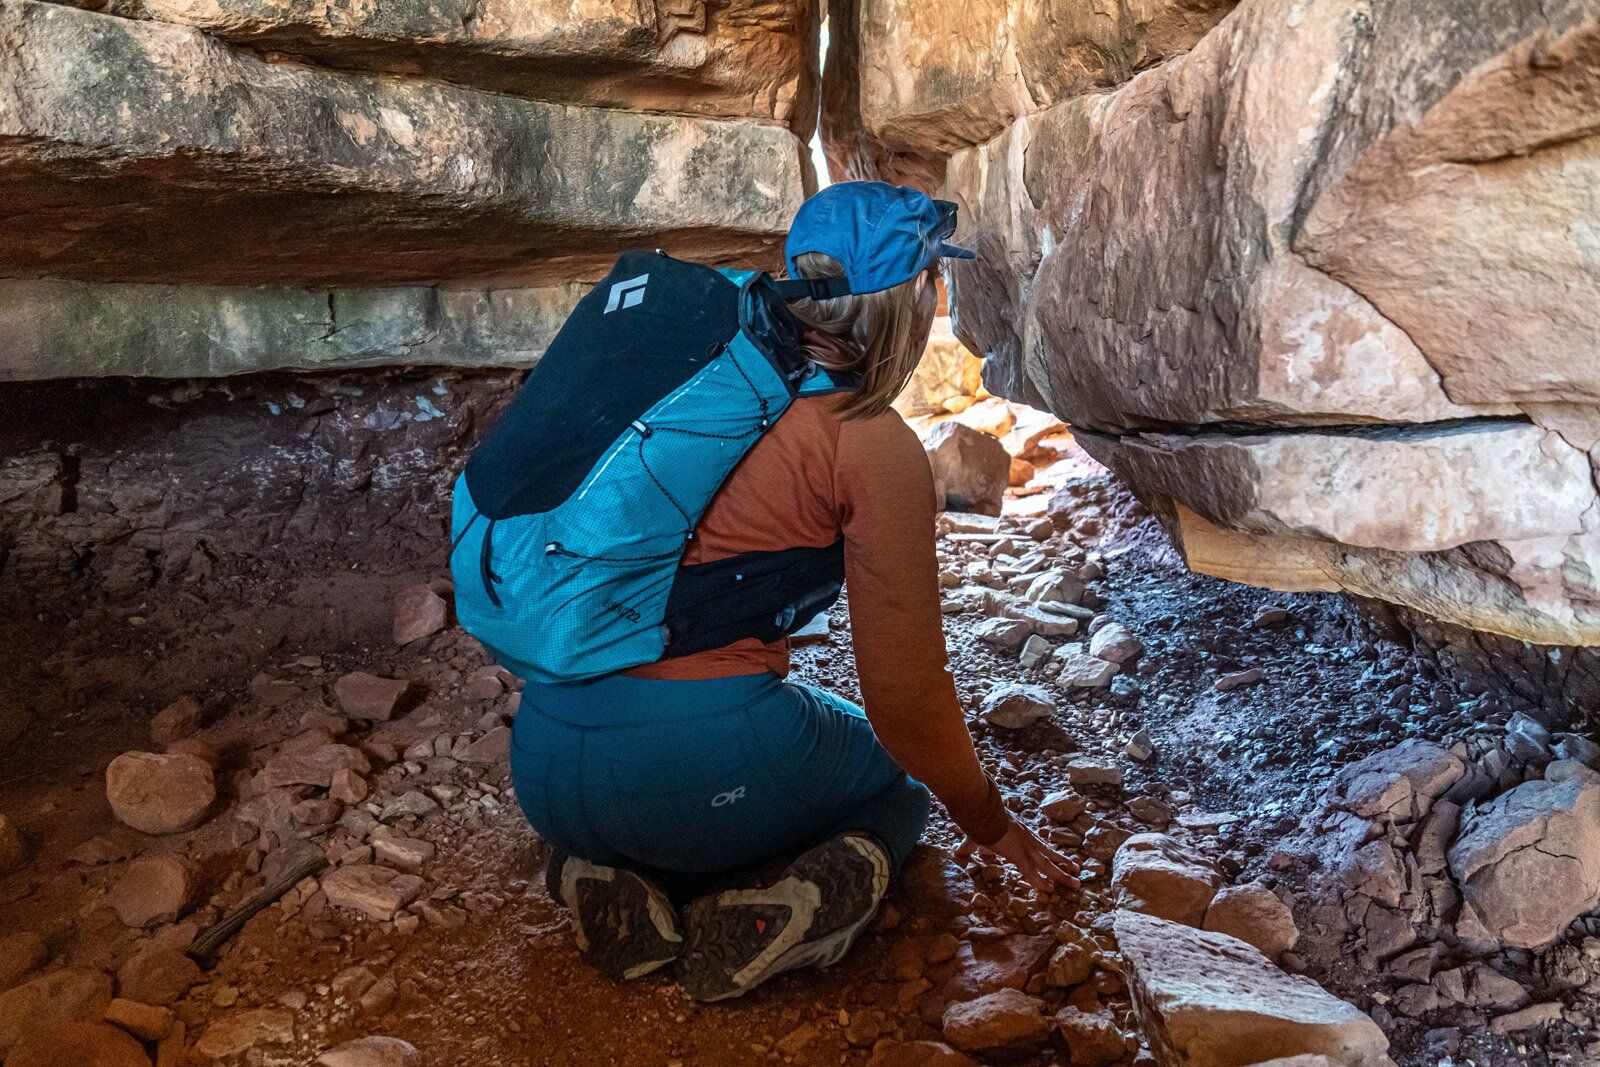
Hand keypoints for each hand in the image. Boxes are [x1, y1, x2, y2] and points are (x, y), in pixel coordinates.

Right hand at [958, 818, 1079, 894]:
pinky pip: (1031, 872)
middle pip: (1050, 857)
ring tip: (1077, 883)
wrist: (981, 810)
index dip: (1055, 856)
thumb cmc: (979, 819)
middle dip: (1065, 867)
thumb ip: (968, 848)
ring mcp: (1024, 847)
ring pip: (1047, 865)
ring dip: (1062, 875)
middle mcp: (1028, 841)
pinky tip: (1049, 890)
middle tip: (1079, 875)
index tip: (1067, 862)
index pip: (1043, 848)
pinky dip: (1039, 881)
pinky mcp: (1017, 854)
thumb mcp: (976, 836)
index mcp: (1023, 834)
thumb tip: (957, 853)